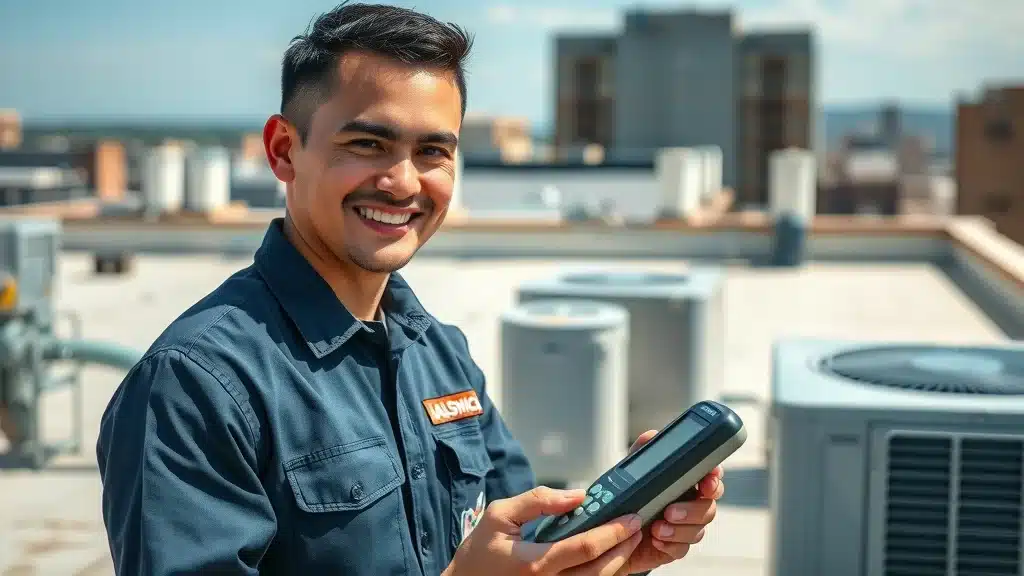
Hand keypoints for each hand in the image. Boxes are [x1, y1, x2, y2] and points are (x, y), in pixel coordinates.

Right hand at [444, 485, 644, 575]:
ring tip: (628, 539)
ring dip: (618, 562)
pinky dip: (603, 573)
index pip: (586, 548)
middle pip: (601, 571)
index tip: (631, 518)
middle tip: (637, 526)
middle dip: (624, 547)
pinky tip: (609, 556)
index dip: (613, 532)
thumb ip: (538, 501)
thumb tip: (577, 495)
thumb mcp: (500, 515)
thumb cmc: (479, 553)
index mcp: (536, 563)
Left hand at [620, 430, 725, 573]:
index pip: (711, 476)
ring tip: (657, 528)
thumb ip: (644, 450)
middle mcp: (691, 503)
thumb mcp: (634, 469)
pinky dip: (670, 545)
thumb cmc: (630, 494)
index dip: (714, 478)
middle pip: (709, 507)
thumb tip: (651, 435)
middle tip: (670, 510)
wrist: (614, 528)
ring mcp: (686, 526)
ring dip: (679, 530)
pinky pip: (683, 548)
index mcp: (686, 481)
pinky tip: (655, 540)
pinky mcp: (676, 545)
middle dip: (692, 510)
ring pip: (698, 530)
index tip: (707, 482)